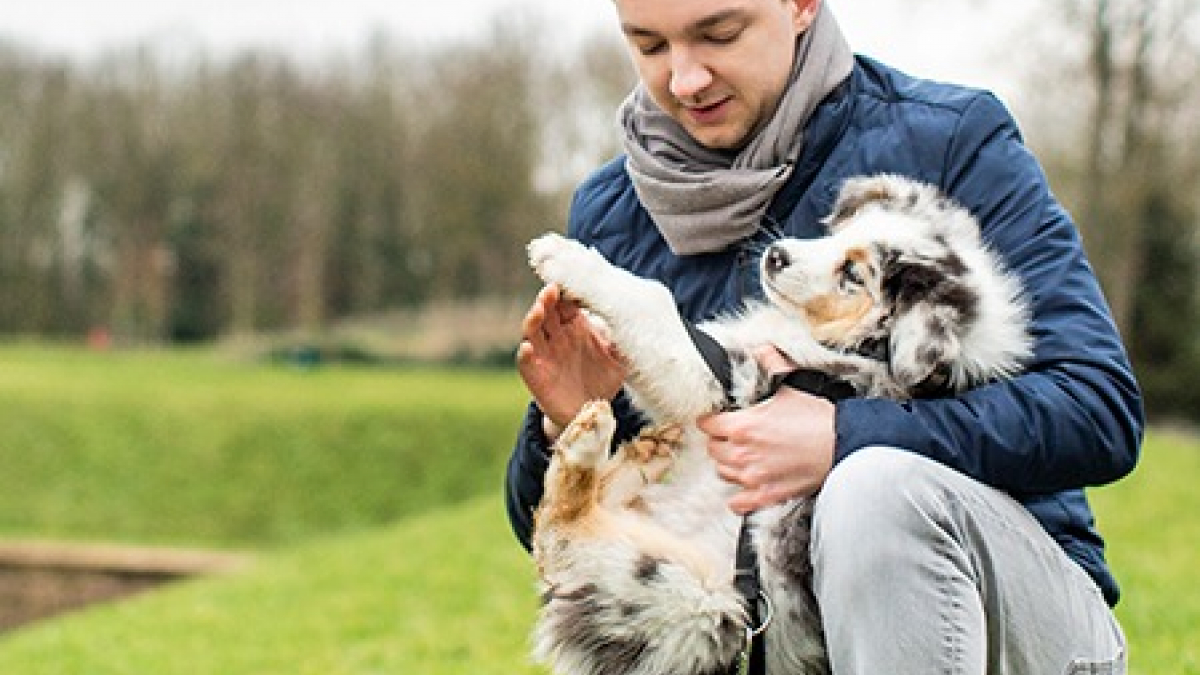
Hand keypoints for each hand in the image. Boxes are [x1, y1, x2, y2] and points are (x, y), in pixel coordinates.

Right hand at [516, 284, 627, 433]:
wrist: (592, 412)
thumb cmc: (603, 379)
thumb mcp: (619, 358)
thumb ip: (622, 339)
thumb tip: (633, 320)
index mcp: (576, 326)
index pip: (566, 302)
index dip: (567, 292)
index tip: (572, 282)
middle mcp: (557, 337)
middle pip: (547, 311)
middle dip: (547, 299)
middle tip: (552, 289)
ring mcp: (544, 354)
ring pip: (532, 331)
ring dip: (533, 319)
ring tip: (538, 310)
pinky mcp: (536, 375)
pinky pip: (526, 362)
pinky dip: (524, 354)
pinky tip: (528, 347)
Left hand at [698, 347, 835, 513]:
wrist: (844, 446)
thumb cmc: (819, 418)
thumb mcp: (792, 384)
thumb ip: (771, 364)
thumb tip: (761, 349)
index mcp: (743, 426)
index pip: (707, 424)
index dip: (712, 419)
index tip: (717, 418)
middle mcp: (743, 454)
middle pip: (713, 449)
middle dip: (721, 440)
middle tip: (734, 435)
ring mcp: (753, 477)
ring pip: (723, 472)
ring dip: (729, 463)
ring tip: (743, 456)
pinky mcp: (766, 496)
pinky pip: (737, 502)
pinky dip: (739, 495)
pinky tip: (747, 484)